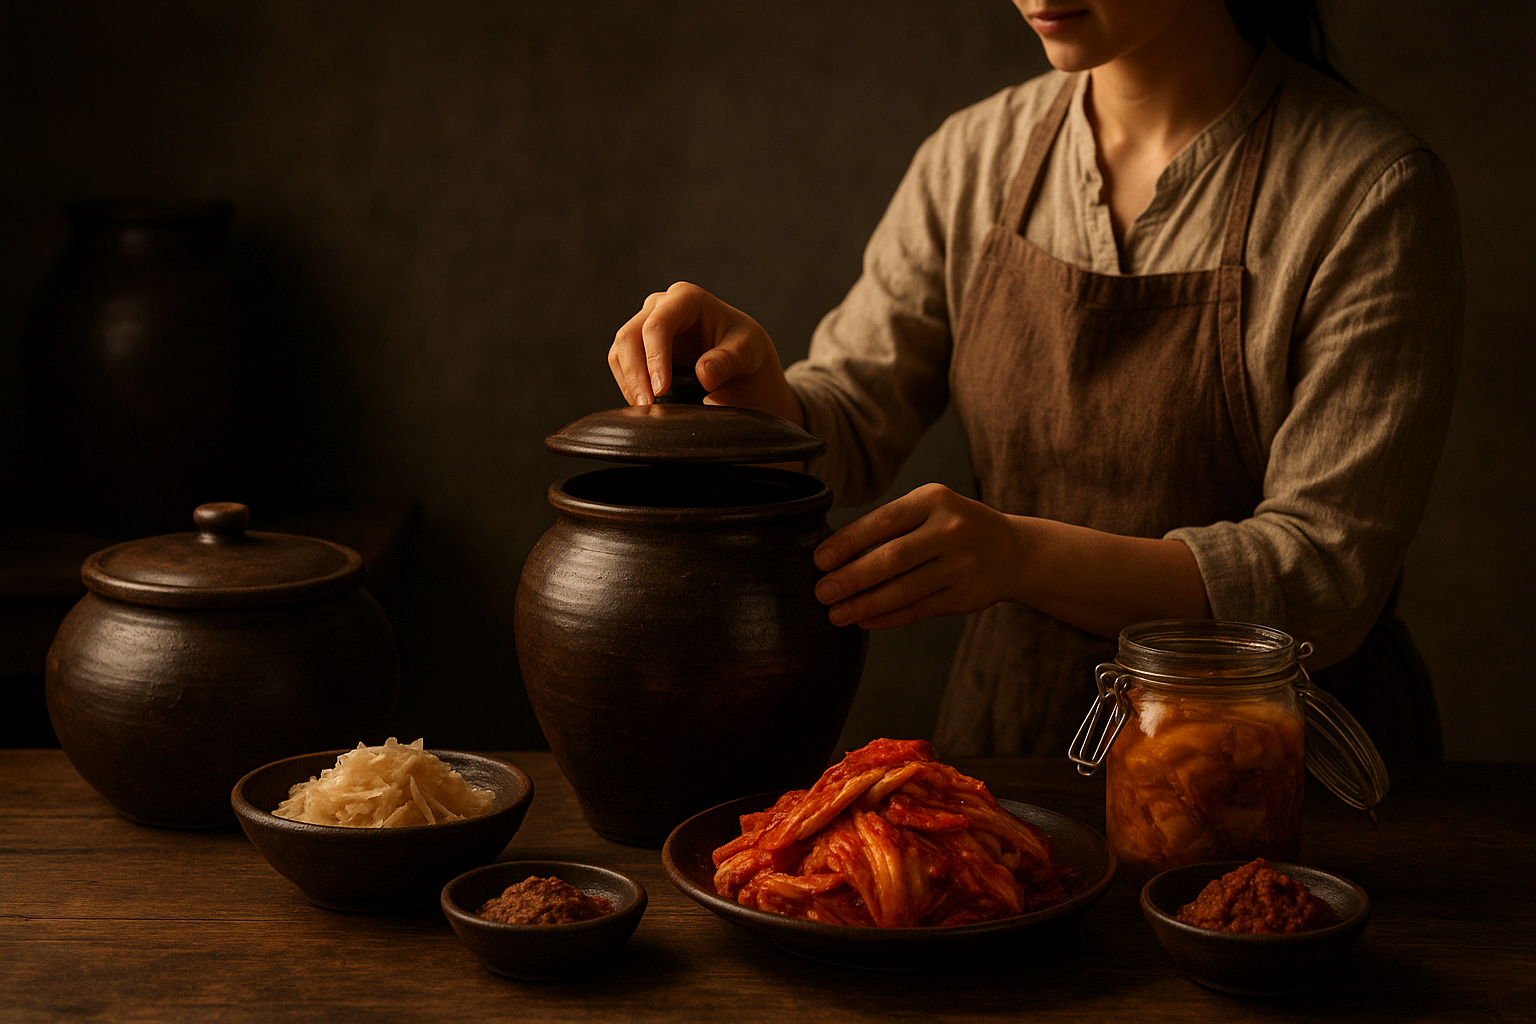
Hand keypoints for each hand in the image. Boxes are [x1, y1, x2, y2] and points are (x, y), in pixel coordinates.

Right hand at [608, 281, 802, 424]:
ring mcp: (646, 324)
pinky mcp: (639, 347)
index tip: (661, 390)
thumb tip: (704, 374)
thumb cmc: (745, 350)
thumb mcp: (747, 353)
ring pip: (620, 351)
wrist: (741, 363)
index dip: (655, 358)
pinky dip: (629, 386)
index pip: (658, 324)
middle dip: (636, 374)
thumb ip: (727, 361)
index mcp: (687, 299)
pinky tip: (646, 406)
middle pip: (630, 336)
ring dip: (629, 383)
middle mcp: (661, 306)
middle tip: (647, 408)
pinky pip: (621, 365)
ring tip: (646, 412)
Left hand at [812, 484, 1026, 628]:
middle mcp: (950, 530)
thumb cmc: (952, 526)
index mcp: (933, 500)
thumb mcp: (928, 509)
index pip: (883, 521)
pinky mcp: (964, 596)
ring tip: (835, 614)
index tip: (819, 560)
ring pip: (903, 590)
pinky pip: (917, 611)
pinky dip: (887, 618)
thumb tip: (833, 555)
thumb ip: (889, 526)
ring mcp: (961, 565)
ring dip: (864, 604)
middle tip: (821, 592)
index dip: (848, 542)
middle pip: (892, 558)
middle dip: (851, 578)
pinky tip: (863, 621)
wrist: (1012, 550)